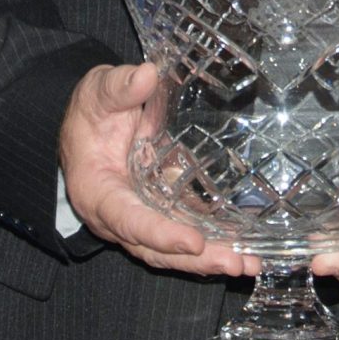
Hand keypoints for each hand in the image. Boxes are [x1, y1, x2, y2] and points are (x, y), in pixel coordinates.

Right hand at [59, 62, 260, 278]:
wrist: (88, 123)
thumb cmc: (90, 111)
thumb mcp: (97, 93)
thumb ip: (119, 87)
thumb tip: (147, 75)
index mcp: (97, 192)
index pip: (127, 220)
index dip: (159, 233)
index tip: (192, 240)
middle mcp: (117, 217)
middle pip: (155, 248)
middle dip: (195, 259)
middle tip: (236, 263)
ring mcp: (141, 219)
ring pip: (172, 250)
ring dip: (210, 260)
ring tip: (249, 264)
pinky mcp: (161, 214)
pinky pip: (185, 235)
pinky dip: (212, 245)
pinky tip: (245, 250)